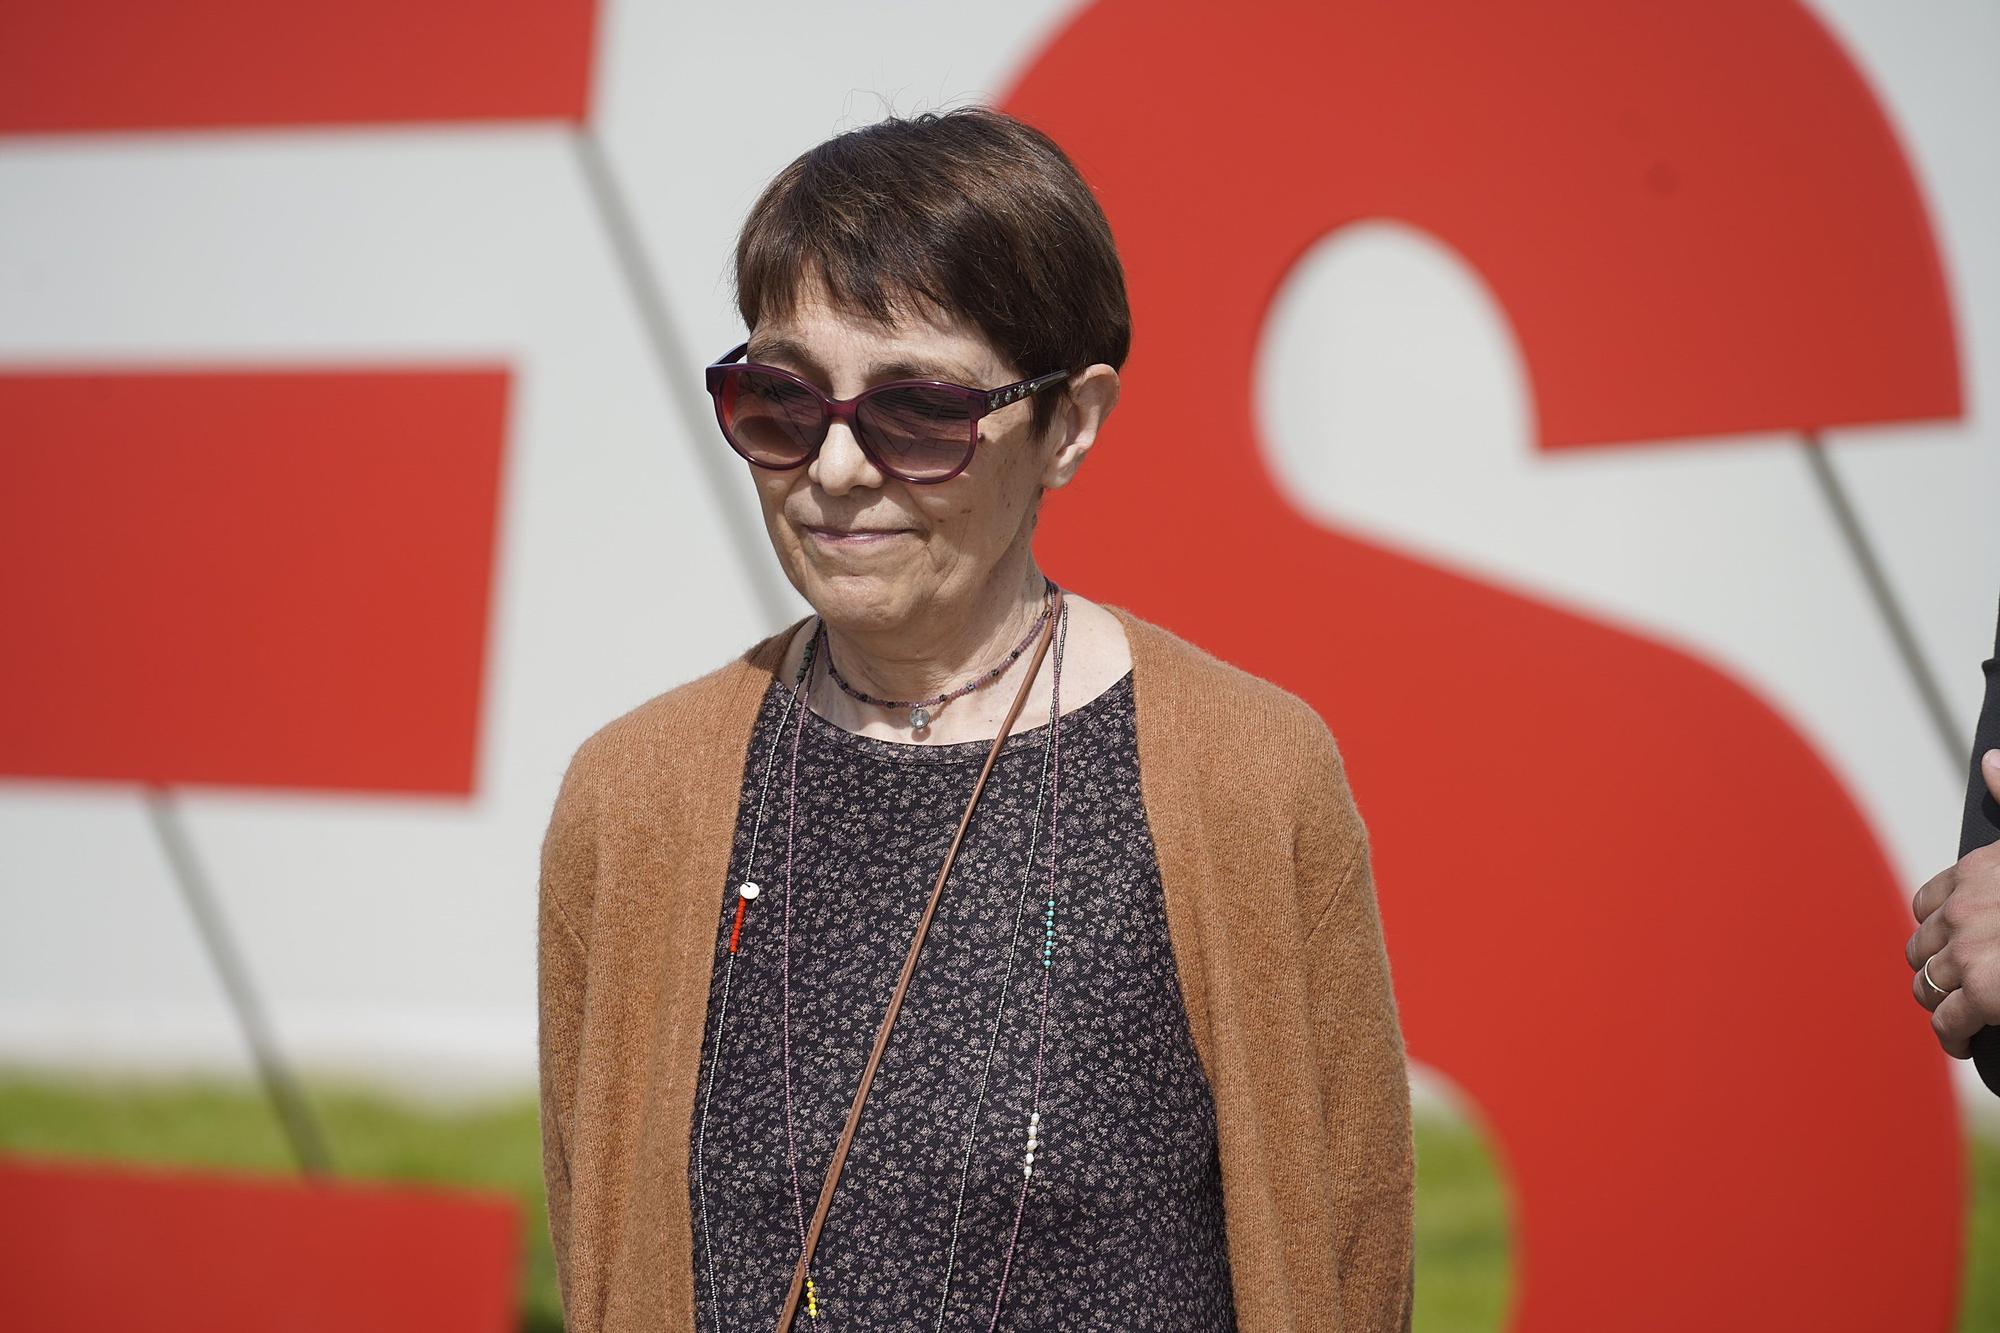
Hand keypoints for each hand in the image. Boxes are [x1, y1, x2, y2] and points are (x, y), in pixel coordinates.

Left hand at [1907, 748, 1999, 1056]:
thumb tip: (1990, 758)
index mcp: (1978, 871)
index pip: (1927, 903)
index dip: (1942, 928)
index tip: (1959, 946)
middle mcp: (1963, 908)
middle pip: (1920, 948)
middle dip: (1939, 969)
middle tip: (1964, 990)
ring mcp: (1969, 952)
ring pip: (1925, 985)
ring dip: (1942, 1003)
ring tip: (1965, 1019)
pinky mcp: (1985, 994)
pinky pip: (1946, 1021)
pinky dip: (1954, 1035)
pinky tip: (1970, 1042)